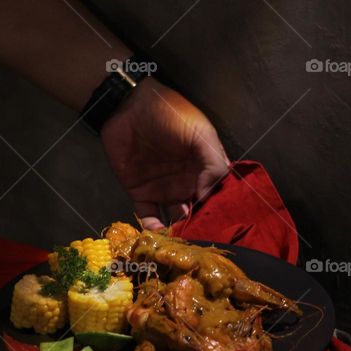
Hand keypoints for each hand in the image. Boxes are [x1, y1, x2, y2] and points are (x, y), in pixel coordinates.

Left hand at [100, 79, 229, 230]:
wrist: (129, 106)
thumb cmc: (170, 114)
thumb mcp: (201, 133)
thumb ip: (213, 164)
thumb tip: (209, 197)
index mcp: (205, 169)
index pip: (216, 197)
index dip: (219, 212)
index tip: (221, 227)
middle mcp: (187, 183)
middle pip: (196, 213)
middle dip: (199, 229)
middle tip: (200, 243)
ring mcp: (164, 189)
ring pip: (173, 219)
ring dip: (176, 232)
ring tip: (179, 244)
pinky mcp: (140, 193)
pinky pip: (148, 217)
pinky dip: (153, 229)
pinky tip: (159, 235)